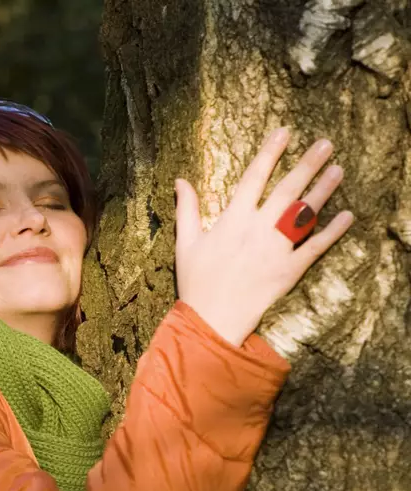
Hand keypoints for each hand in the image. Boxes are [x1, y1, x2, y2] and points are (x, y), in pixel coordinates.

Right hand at [174, 127, 354, 345]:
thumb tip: (181, 180)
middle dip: (307, 164)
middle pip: (287, 189)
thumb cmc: (195, 281)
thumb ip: (187, 209)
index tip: (284, 132)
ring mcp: (276, 249)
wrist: (212, 319)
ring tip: (338, 170)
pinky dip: (332, 232)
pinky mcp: (289, 270)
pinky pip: (315, 247)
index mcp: (232, 220)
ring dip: (323, 190)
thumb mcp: (186, 243)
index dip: (270, 153)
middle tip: (326, 144)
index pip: (254, 177)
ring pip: (304, 214)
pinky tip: (347, 216)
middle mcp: (257, 230)